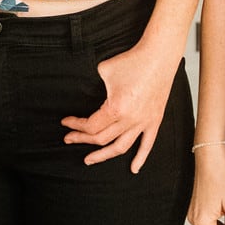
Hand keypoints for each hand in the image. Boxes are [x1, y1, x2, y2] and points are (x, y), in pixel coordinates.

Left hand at [60, 39, 175, 172]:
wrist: (158, 55)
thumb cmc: (131, 61)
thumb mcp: (103, 71)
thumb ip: (94, 87)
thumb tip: (90, 95)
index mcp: (116, 109)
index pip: (91, 126)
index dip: (75, 126)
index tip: (66, 122)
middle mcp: (130, 119)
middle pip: (101, 138)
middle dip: (82, 139)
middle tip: (69, 138)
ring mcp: (144, 122)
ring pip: (121, 147)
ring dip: (103, 156)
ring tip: (89, 160)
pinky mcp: (155, 120)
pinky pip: (147, 145)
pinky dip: (140, 158)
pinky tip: (133, 168)